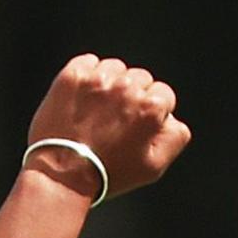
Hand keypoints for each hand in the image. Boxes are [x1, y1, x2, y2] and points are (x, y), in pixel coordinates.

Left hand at [22, 53, 191, 202]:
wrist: (62, 175)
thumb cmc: (108, 174)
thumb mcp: (154, 167)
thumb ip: (175, 136)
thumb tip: (172, 118)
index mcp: (151, 107)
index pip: (163, 94)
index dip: (150, 113)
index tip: (134, 127)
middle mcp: (127, 87)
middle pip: (140, 79)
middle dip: (131, 98)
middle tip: (114, 123)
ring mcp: (98, 79)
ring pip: (115, 69)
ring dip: (110, 85)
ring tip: (96, 113)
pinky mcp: (74, 75)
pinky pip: (89, 62)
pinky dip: (88, 77)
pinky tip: (82, 101)